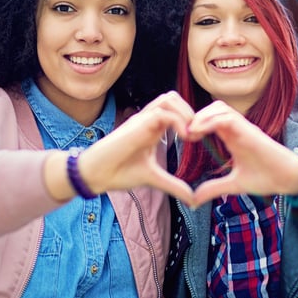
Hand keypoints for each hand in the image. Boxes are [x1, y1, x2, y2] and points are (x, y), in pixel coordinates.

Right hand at [77, 91, 195, 204]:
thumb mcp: (154, 178)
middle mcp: (148, 120)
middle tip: (198, 134)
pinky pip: (162, 113)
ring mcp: (141, 120)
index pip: (175, 110)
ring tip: (191, 135)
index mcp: (153, 128)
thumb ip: (174, 185)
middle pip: (173, 98)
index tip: (200, 139)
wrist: (96, 175)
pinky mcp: (136, 124)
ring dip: (184, 113)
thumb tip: (193, 199)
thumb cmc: (119, 172)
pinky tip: (184, 138)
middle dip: (190, 112)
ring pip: (168, 99)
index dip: (191, 119)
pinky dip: (177, 121)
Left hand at [186, 101, 297, 205]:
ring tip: (191, 133)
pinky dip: (211, 121)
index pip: (210, 119)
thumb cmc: (266, 178)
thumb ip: (214, 189)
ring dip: (202, 116)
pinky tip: (200, 133)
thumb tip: (193, 200)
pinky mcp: (250, 131)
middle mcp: (237, 129)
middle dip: (196, 116)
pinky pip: (228, 118)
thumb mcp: (233, 185)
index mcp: (232, 137)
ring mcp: (244, 128)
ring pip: (219, 108)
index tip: (184, 138)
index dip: (195, 123)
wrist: (289, 179)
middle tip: (184, 133)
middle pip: (213, 108)